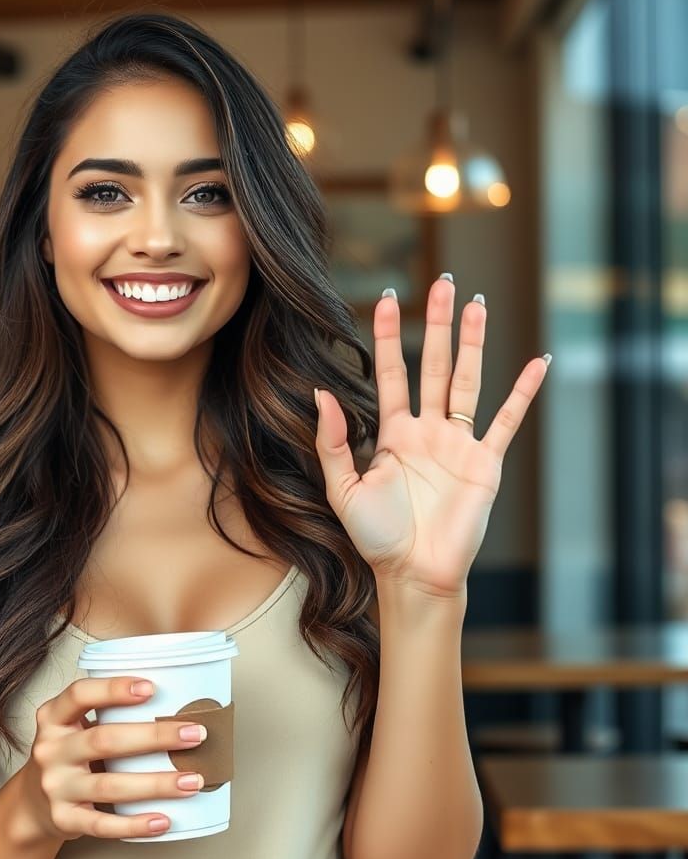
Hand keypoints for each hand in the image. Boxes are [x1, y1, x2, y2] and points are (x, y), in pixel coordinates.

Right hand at [23, 677, 206, 840]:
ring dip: (156, 783)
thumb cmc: (70, 755)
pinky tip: (164, 820)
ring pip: (109, 785)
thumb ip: (108, 715)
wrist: (32, 803)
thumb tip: (177, 704)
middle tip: (195, 734)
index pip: (79, 695)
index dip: (114, 689)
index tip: (152, 688)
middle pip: (104, 740)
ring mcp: (55, 786)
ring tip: (192, 780)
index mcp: (53, 718)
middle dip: (155, 736)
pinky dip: (136, 824)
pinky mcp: (64, 819)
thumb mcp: (74, 726)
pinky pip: (103, 824)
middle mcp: (50, 750)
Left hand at [314, 276, 549, 597]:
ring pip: (469, 381)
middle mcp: (427, 431)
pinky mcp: (484, 463)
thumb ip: (332, 441)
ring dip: (474, 343)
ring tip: (478, 304)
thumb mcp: (343, 488)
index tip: (386, 298)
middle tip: (443, 283)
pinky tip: (538, 363)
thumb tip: (321, 393)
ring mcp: (458, 444)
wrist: (413, 574)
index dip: (388, 336)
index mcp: (393, 434)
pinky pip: (506, 421)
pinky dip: (523, 393)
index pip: (391, 373)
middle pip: (435, 365)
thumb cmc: (375, 538)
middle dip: (437, 324)